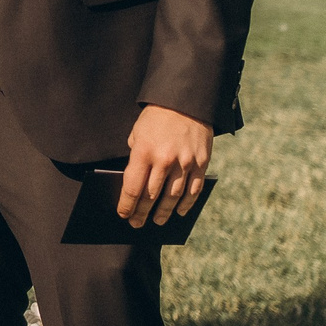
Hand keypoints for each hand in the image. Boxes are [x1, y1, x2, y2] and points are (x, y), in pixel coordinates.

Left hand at [119, 104, 212, 227]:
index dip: (127, 205)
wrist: (187, 101)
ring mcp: (185, 162)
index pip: (133, 187)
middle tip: (137, 224)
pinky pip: (194, 189)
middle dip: (142, 212)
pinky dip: (187, 203)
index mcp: (144, 152)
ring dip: (164, 212)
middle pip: (151, 196)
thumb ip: (136, 156)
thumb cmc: (156, 118)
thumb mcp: (137, 133)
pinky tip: (179, 212)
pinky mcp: (201, 162)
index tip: (123, 215)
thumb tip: (136, 182)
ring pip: (173, 196)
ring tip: (158, 221)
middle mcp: (164, 160)